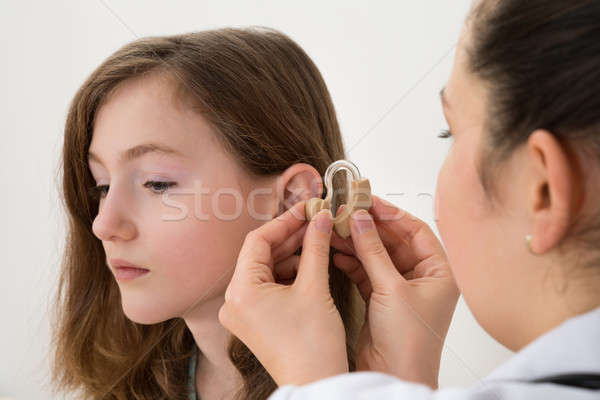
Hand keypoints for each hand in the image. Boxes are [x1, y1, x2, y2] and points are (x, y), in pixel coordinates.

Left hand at [218, 202, 347, 385]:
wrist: (316, 384)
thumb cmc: (312, 346)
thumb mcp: (315, 288)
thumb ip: (315, 247)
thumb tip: (319, 219)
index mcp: (241, 291)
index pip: (258, 241)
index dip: (285, 221)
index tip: (307, 209)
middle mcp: (234, 301)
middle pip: (261, 254)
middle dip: (290, 236)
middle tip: (315, 220)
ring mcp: (242, 312)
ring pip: (266, 268)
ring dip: (291, 254)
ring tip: (317, 239)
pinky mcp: (254, 319)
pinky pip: (269, 285)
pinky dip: (288, 272)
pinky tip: (310, 262)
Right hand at [331, 196, 458, 388]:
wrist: (394, 376)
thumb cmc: (409, 343)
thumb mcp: (392, 289)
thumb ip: (374, 252)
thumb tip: (362, 220)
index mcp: (439, 272)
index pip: (416, 231)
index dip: (392, 215)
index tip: (369, 202)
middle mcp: (422, 278)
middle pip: (394, 241)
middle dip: (370, 227)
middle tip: (348, 212)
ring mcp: (400, 288)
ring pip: (377, 255)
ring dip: (357, 242)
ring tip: (337, 228)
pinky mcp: (381, 299)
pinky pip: (366, 271)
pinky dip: (352, 261)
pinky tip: (337, 251)